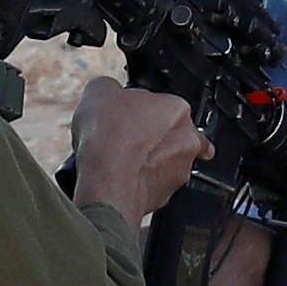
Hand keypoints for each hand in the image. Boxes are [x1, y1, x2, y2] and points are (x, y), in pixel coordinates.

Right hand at [67, 79, 207, 226]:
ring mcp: (180, 172)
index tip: (125, 118)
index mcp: (177, 109)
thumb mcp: (99, 91)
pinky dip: (139, 185)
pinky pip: (153, 187)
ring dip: (147, 163)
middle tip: (125, 141)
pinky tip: (119, 180)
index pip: (161, 105)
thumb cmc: (109, 137)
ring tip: (118, 163)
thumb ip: (111, 88)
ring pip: (164, 163)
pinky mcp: (167, 197)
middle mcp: (187, 141)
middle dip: (149, 138)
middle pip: (169, 135)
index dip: (139, 111)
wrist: (107, 182)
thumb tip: (109, 91)